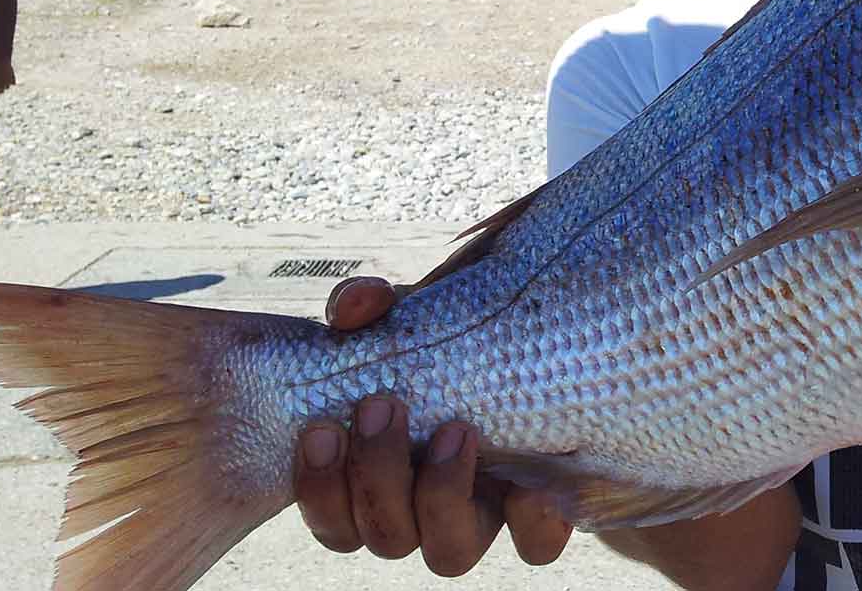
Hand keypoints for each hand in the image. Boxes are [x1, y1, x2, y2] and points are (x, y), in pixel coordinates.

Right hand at [293, 277, 574, 575]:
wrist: (538, 336)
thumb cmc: (456, 335)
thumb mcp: (412, 312)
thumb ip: (372, 306)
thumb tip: (354, 307)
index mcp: (381, 478)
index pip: (334, 522)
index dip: (320, 489)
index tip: (321, 427)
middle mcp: (427, 510)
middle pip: (386, 539)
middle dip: (376, 477)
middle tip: (385, 406)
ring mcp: (485, 515)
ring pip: (449, 555)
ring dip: (441, 498)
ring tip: (456, 430)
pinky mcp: (541, 510)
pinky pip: (537, 546)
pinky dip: (532, 524)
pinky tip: (528, 482)